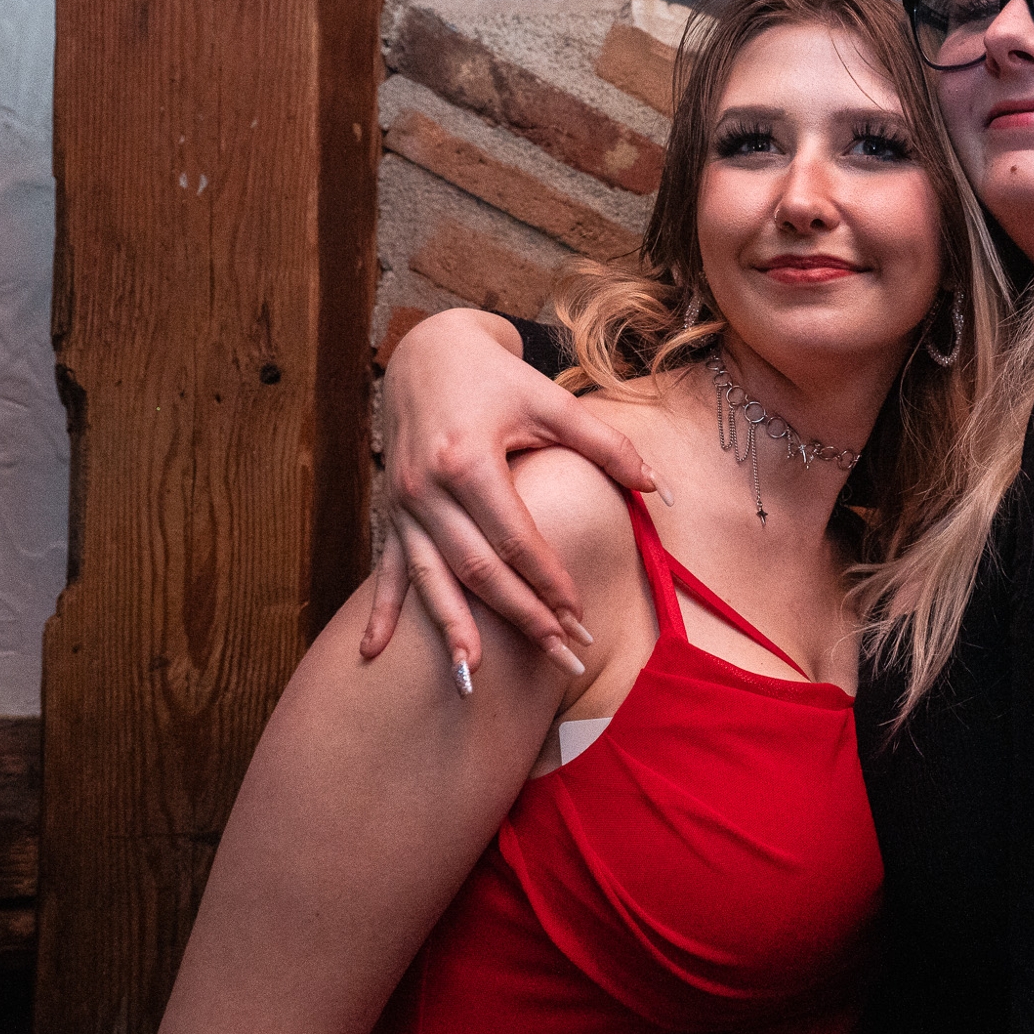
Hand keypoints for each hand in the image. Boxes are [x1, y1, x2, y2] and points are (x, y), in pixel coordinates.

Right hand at [359, 309, 669, 678]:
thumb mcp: (554, 403)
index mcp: (468, 460)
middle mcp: (427, 488)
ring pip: (430, 580)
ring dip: (454, 632)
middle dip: (520, 617)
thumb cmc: (498, 379)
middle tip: (560, 657)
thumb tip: (658, 487)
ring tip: (474, 680)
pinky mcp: (392, 513)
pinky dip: (382, 613)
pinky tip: (375, 655)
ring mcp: (403, 505)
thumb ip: (607, 446)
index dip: (548, 580)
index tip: (579, 616)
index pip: (514, 538)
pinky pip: (386, 571)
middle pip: (477, 570)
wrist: (429, 353)